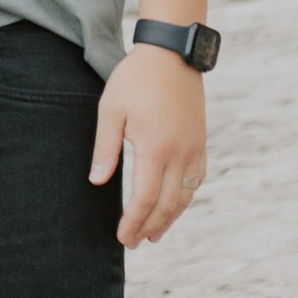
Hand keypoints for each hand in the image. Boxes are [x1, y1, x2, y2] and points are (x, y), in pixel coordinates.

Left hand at [89, 45, 207, 245]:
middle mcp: (180, 154)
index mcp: (155, 148)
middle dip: (150, 226)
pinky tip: (175, 205)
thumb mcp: (110, 109)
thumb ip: (106, 148)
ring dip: (170, 218)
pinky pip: (197, 179)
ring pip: (185, 195)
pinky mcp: (200, 141)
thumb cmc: (136, 80)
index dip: (132, 222)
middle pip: (167, 204)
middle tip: (134, 243)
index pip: (144, 198)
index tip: (122, 237)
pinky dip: (185, 198)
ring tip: (154, 233)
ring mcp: (194, 149)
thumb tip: (98, 182)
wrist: (172, 54)